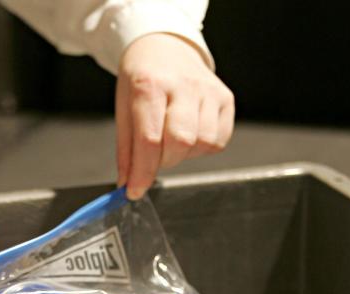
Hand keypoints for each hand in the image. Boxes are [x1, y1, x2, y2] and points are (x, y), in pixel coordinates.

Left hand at [116, 33, 234, 198]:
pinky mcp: (226, 98)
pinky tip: (190, 134)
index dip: (142, 172)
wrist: (165, 47)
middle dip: (164, 160)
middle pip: (180, 142)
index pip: (149, 139)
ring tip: (172, 138)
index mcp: (150, 84)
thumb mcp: (123, 108)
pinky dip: (202, 147)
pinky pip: (218, 140)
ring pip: (203, 144)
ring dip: (184, 154)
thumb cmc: (142, 78)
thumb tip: (128, 184)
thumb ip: (126, 149)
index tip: (135, 190)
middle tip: (154, 153)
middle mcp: (183, 85)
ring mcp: (209, 90)